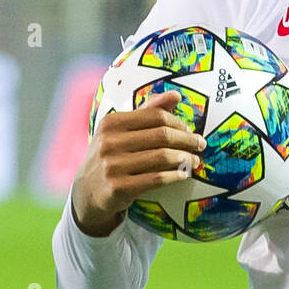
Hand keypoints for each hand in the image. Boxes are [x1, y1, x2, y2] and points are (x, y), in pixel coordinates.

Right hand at [70, 90, 205, 236]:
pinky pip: (156, 179)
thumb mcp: (121, 131)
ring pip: (161, 157)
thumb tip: (176, 95)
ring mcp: (111, 166)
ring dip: (185, 158)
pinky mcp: (117, 188)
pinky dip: (174, 175)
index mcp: (111, 122)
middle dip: (187, 139)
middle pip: (161, 135)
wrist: (86, 193)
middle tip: (201, 145)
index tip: (191, 131)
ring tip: (195, 160)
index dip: (178, 123)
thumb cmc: (111, 156)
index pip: (156, 116)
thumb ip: (148, 112)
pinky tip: (183, 175)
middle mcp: (109, 142)